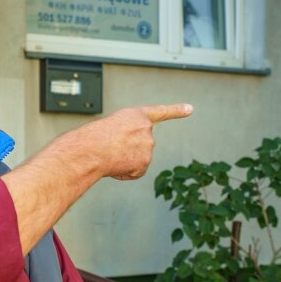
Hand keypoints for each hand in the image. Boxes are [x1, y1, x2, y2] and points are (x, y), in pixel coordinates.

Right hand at [78, 103, 192, 180]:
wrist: (90, 149)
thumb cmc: (91, 138)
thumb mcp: (108, 128)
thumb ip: (124, 136)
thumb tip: (126, 156)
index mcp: (135, 115)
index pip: (160, 112)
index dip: (176, 110)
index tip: (190, 109)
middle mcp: (146, 128)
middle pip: (140, 145)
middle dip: (127, 150)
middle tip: (109, 148)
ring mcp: (147, 146)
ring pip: (137, 159)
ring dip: (123, 160)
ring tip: (109, 154)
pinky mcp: (145, 162)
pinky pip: (135, 171)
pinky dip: (124, 172)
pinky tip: (114, 165)